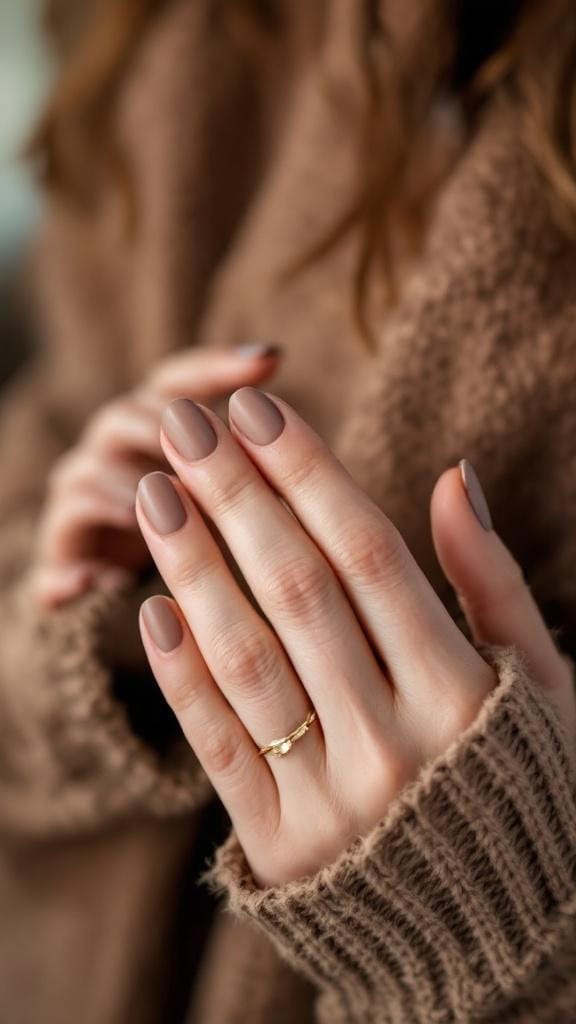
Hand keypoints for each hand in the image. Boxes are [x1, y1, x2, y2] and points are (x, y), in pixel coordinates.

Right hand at [31, 345, 279, 608]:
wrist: (118, 589)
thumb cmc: (189, 532)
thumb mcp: (229, 494)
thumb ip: (252, 456)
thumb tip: (287, 393)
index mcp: (154, 431)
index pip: (176, 381)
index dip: (217, 367)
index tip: (268, 361)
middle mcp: (109, 456)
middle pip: (124, 418)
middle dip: (161, 426)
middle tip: (199, 444)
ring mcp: (79, 507)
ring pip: (83, 478)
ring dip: (120, 489)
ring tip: (155, 508)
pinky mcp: (59, 566)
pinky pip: (53, 565)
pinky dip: (73, 573)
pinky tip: (107, 582)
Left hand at [136, 389, 575, 886]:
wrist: (499, 934)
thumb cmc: (527, 786)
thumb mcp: (543, 685)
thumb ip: (493, 583)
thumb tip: (455, 478)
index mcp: (464, 694)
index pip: (368, 553)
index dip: (307, 471)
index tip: (255, 408)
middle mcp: (396, 743)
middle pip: (298, 588)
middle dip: (235, 493)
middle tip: (184, 424)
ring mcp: (332, 798)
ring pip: (247, 657)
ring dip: (193, 565)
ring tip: (155, 492)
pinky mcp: (280, 843)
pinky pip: (218, 744)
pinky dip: (183, 672)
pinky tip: (152, 603)